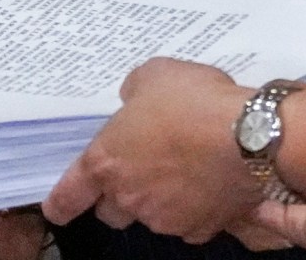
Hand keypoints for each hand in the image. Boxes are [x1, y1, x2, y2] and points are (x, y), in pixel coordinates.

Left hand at [43, 58, 259, 242]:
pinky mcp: (201, 228)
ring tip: (186, 169)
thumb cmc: (194, 101)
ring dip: (160, 200)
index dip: (60, 203)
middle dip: (120, 196)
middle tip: (141, 169)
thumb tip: (133, 100)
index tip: (56, 208)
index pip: (69, 196)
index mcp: (107, 162)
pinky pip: (189, 222)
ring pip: (152, 216)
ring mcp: (166, 218)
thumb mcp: (154, 75)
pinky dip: (194, 208)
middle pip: (111, 212)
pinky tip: (210, 184)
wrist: (249, 135)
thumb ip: (134, 91)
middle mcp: (130, 197)